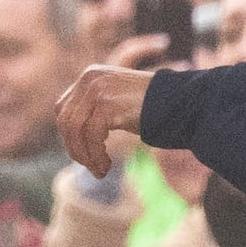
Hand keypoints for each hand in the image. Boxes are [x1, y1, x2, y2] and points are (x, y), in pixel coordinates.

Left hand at [55, 61, 159, 178]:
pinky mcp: (107, 103)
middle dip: (75, 149)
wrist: (182, 102)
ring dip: (86, 156)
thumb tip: (70, 139)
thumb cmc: (151, 108)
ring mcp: (98, 89)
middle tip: (91, 167)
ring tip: (100, 170)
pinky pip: (92, 135)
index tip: (83, 155)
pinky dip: (96, 155)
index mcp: (89, 77)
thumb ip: (93, 112)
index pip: (63, 109)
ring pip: (75, 130)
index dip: (69, 136)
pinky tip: (106, 165)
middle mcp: (90, 79)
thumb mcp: (115, 104)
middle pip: (65, 121)